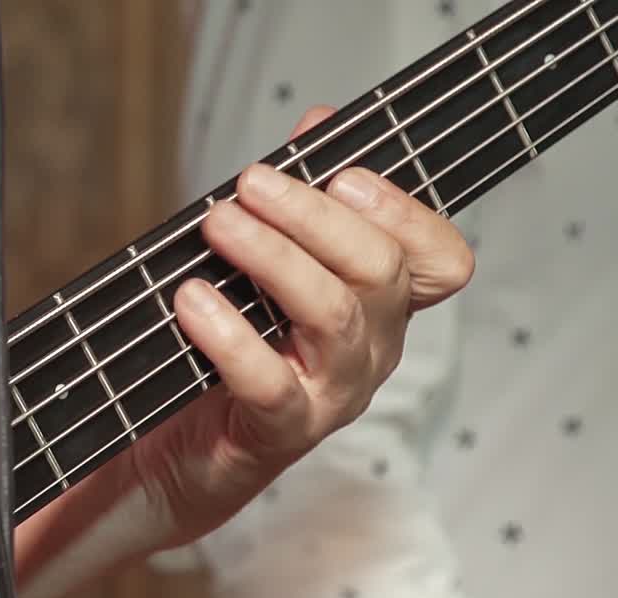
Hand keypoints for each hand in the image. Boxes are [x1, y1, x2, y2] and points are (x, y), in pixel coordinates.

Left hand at [125, 107, 473, 543]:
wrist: (178, 456)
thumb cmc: (225, 355)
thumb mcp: (260, 270)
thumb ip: (295, 203)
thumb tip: (319, 122)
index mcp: (378, 308)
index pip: (439, 260)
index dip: (406, 212)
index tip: (344, 175)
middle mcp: (370, 351)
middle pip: (381, 271)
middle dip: (314, 217)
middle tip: (249, 184)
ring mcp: (332, 395)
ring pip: (334, 315)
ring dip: (273, 258)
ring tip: (218, 226)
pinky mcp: (281, 433)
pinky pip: (271, 381)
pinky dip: (229, 334)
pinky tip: (191, 301)